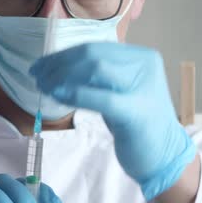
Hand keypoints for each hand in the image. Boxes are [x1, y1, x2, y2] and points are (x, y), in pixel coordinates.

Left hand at [30, 43, 195, 200]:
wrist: (164, 155)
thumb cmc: (137, 123)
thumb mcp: (119, 91)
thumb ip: (97, 76)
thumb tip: (56, 67)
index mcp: (142, 56)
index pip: (96, 47)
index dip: (63, 54)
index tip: (41, 65)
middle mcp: (145, 65)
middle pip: (93, 54)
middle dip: (59, 64)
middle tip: (37, 75)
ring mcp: (143, 87)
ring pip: (96, 68)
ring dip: (62, 76)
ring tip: (44, 86)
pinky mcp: (136, 111)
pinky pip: (100, 97)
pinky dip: (74, 94)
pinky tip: (57, 96)